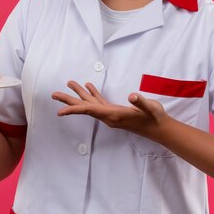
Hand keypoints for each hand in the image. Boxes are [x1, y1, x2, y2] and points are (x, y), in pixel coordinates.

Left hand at [51, 81, 168, 138]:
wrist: (160, 129)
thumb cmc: (155, 118)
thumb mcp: (151, 108)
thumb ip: (141, 102)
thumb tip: (132, 96)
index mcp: (114, 115)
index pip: (90, 111)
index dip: (74, 109)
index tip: (60, 111)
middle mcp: (109, 116)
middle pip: (85, 108)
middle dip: (69, 101)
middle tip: (54, 94)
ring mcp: (111, 114)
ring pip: (91, 104)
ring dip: (79, 95)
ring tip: (69, 84)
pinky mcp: (115, 112)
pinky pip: (100, 102)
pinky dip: (93, 94)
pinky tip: (88, 86)